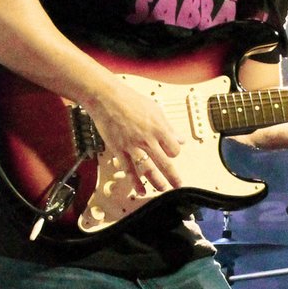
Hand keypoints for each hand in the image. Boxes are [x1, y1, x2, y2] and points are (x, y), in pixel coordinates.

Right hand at [81, 78, 181, 196]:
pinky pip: (129, 170)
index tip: (172, 154)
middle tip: (178, 185)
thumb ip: (169, 127)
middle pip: (165, 163)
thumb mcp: (156, 110)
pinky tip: (140, 190)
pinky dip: (135, 182)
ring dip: (157, 182)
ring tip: (163, 189)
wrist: (106, 98)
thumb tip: (181, 139)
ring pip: (148, 170)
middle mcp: (147, 139)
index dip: (175, 153)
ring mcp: (132, 146)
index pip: (174, 149)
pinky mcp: (119, 150)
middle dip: (173, 177)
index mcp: (158, 128)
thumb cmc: (130, 100)